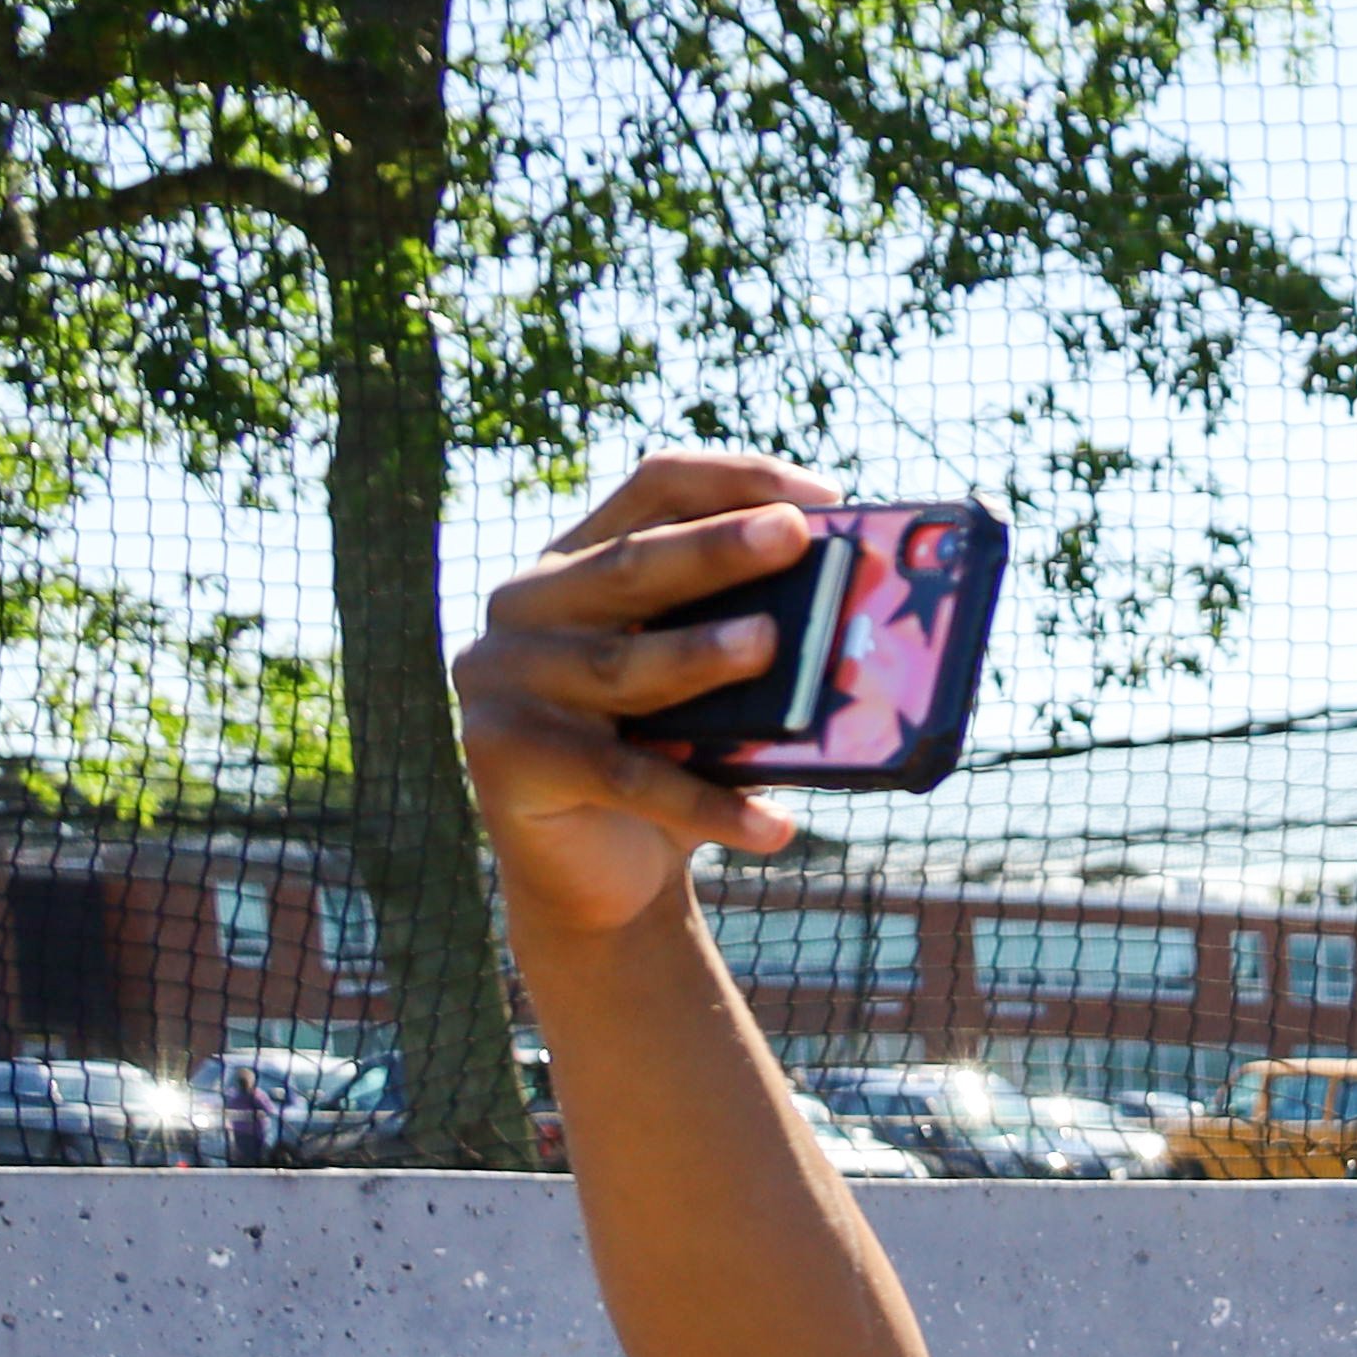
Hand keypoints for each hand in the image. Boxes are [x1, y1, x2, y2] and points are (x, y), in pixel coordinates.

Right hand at [453, 453, 846, 938]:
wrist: (598, 874)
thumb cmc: (669, 758)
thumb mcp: (706, 689)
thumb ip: (744, 640)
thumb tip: (853, 622)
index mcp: (577, 560)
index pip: (653, 490)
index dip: (734, 482)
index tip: (821, 500)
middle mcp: (526, 605)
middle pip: (630, 566)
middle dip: (716, 550)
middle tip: (793, 538)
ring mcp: (503, 678)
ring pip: (620, 665)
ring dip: (700, 655)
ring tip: (773, 646)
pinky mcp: (504, 758)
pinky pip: (626, 779)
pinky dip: (707, 804)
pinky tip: (777, 826)